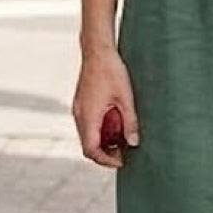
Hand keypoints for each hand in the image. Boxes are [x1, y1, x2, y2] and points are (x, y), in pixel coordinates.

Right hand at [72, 45, 139, 169]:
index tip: (121, 162)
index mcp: (88, 116)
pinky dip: (99, 131)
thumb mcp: (126, 98)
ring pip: (87, 136)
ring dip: (102, 143)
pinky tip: (114, 126)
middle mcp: (79, 115)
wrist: (97, 50)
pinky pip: (87, 125)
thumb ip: (130, 122)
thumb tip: (134, 143)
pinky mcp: (81, 103)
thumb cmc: (112, 71)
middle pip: (87, 146)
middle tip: (124, 154)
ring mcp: (78, 109)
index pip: (91, 150)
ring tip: (122, 141)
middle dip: (105, 154)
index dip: (105, 160)